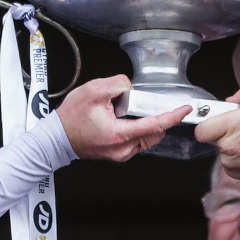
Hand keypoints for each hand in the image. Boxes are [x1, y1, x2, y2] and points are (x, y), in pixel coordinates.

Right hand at [57, 73, 182, 163]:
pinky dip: (137, 129)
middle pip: (154, 132)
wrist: (55, 138)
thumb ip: (117, 84)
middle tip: (138, 105)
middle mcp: (123, 148)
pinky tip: (123, 121)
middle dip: (153, 116)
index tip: (185, 109)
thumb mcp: (93, 91)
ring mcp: (121, 154)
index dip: (173, 116)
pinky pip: (137, 141)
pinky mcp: (118, 154)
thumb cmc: (70, 118)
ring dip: (144, 124)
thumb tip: (131, 88)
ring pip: (147, 138)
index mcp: (120, 134)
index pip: (155, 125)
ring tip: (125, 113)